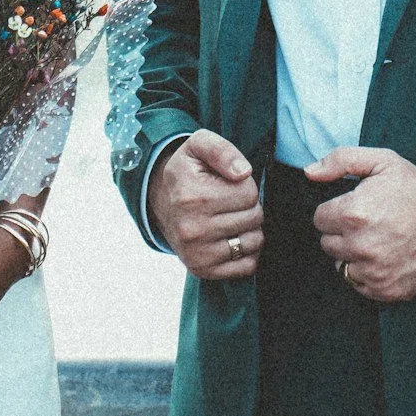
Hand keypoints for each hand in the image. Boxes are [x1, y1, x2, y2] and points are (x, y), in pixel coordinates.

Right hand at [148, 129, 261, 278]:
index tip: (228, 185)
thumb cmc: (188, 172)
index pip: (249, 193)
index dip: (245, 186)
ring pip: (255, 242)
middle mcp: (192, 229)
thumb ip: (222, 150)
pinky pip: (247, 266)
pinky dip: (247, 253)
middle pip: (254, 217)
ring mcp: (196, 254)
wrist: (161, 201)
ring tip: (231, 219)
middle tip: (229, 203)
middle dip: (249, 207)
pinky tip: (232, 238)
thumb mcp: (199, 146)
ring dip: (250, 229)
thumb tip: (244, 172)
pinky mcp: (202, 270)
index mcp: (192, 197)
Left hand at [306, 147, 415, 303]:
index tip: (355, 208)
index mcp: (353, 214)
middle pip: (328, 243)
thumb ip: (341, 161)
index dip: (336, 210)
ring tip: (377, 240)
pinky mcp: (385, 290)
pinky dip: (367, 273)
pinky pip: (359, 284)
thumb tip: (310, 172)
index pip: (319, 219)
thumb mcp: (382, 161)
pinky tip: (384, 257)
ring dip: (352, 254)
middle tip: (369, 223)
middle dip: (343, 232)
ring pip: (341, 265)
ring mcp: (373, 272)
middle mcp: (360, 246)